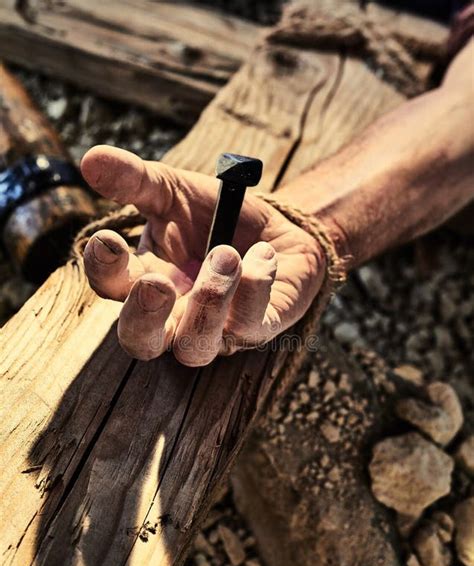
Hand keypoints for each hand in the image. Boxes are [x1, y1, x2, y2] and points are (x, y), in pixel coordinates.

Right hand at [81, 146, 325, 365]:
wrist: (276, 229)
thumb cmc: (215, 216)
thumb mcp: (172, 190)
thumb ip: (134, 179)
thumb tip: (90, 158)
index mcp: (144, 280)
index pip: (110, 288)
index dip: (103, 270)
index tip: (108, 240)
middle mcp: (172, 316)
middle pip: (140, 342)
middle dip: (143, 318)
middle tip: (156, 283)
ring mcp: (213, 331)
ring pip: (194, 348)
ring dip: (207, 301)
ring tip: (225, 254)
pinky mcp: (255, 331)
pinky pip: (248, 327)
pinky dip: (256, 286)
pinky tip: (264, 253)